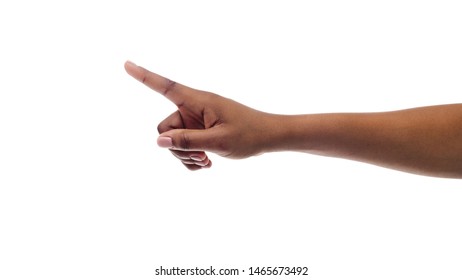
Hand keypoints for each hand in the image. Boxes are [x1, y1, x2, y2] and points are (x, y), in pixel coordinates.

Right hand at [124, 61, 273, 169]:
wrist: (270, 137)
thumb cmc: (249, 134)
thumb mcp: (218, 141)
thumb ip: (187, 141)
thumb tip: (158, 141)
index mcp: (198, 101)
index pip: (166, 86)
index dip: (144, 76)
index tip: (126, 64)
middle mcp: (194, 108)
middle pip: (166, 127)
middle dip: (176, 147)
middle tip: (198, 157)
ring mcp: (197, 120)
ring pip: (175, 140)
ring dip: (186, 154)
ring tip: (206, 161)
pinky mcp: (202, 131)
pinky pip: (185, 145)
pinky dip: (191, 157)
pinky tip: (206, 163)